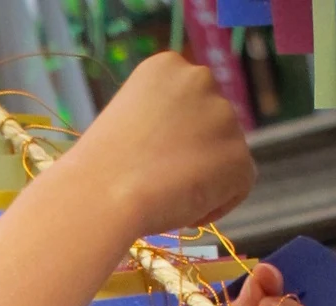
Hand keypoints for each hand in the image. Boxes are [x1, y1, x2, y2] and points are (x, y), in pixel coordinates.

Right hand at [67, 53, 254, 240]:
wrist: (101, 196)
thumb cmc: (98, 170)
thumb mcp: (127, 123)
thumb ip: (162, 122)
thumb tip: (186, 148)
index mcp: (167, 65)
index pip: (189, 103)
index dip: (171, 139)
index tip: (147, 160)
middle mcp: (201, 79)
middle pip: (211, 126)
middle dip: (191, 155)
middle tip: (159, 182)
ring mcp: (224, 115)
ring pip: (225, 156)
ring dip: (203, 179)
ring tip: (166, 196)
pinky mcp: (238, 155)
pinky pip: (238, 186)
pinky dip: (214, 205)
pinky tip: (181, 209)